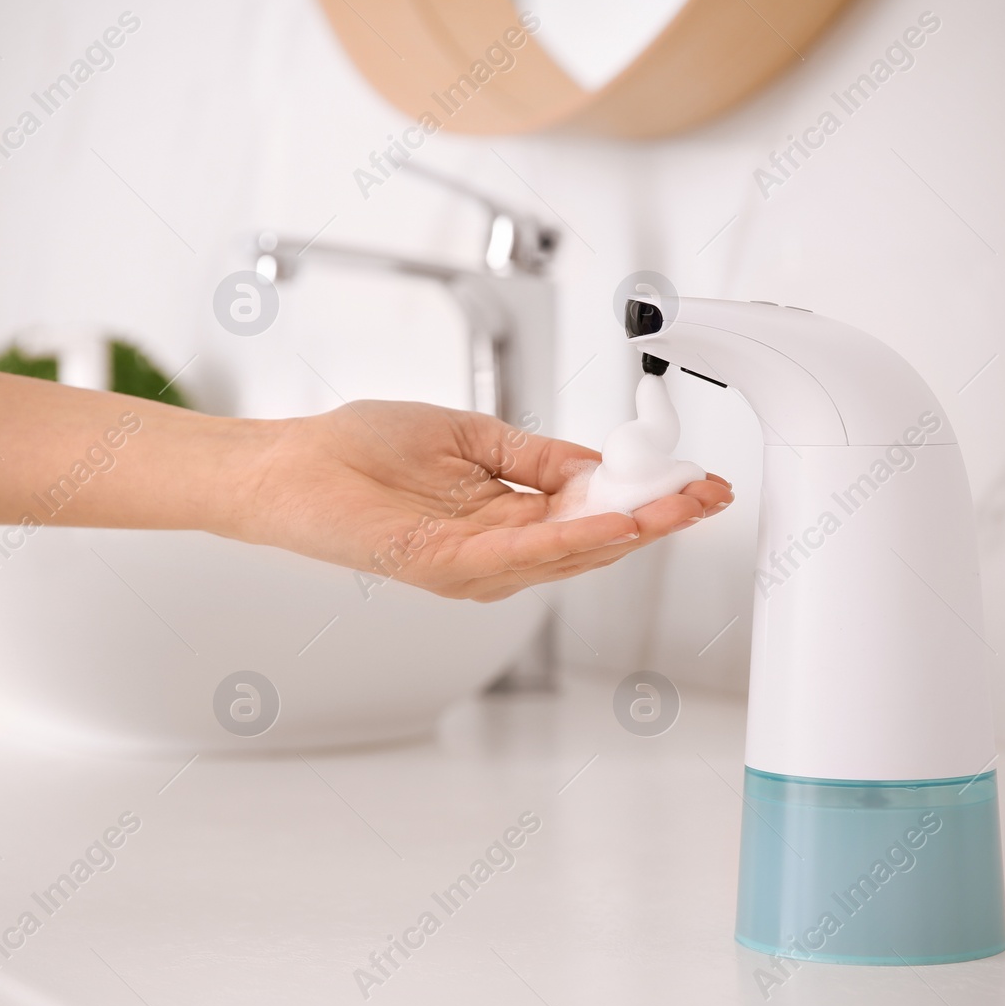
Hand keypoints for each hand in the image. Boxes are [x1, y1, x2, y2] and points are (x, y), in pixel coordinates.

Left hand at [227, 400, 733, 600]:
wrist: (293, 465)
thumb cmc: (362, 449)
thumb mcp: (473, 437)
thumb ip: (537, 455)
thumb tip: (598, 461)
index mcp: (507, 521)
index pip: (595, 515)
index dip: (649, 499)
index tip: (696, 479)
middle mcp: (499, 554)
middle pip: (598, 541)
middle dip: (660, 516)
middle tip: (711, 493)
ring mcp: (476, 568)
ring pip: (573, 553)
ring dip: (635, 529)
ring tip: (684, 505)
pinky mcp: (447, 566)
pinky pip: (525, 556)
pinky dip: (575, 539)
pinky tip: (617, 522)